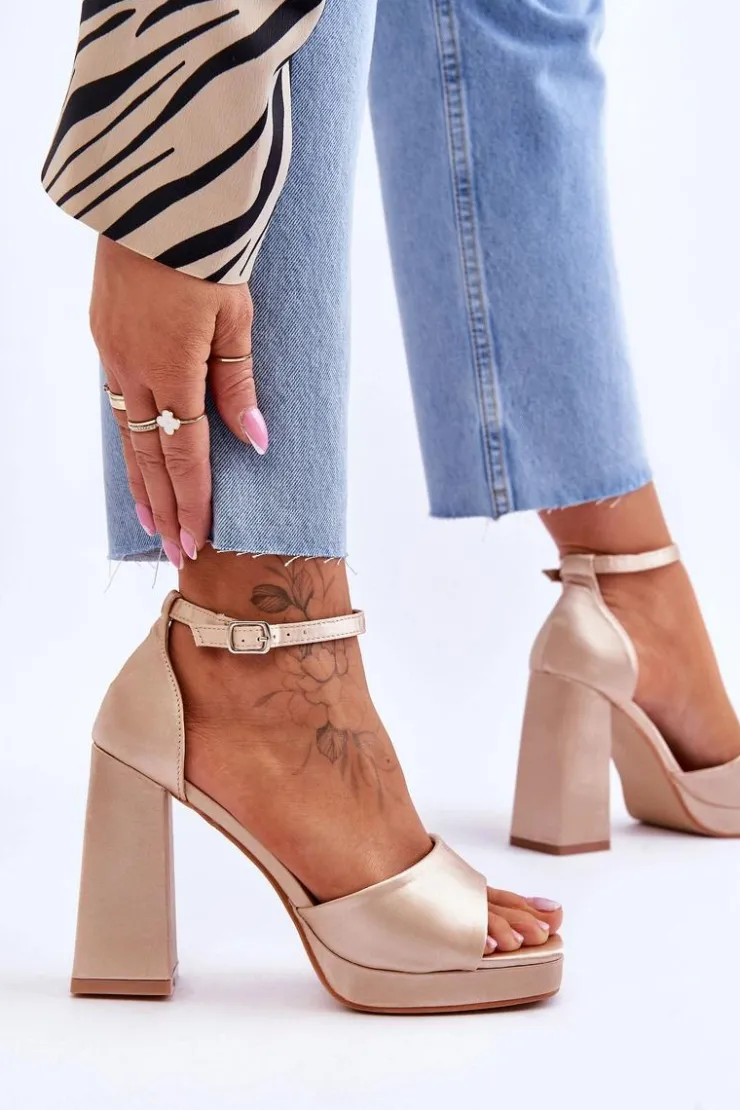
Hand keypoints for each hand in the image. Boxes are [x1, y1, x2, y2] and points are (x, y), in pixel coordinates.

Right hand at [90, 236, 268, 566]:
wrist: (155, 194)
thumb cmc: (206, 251)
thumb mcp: (235, 317)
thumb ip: (239, 384)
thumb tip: (254, 443)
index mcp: (172, 368)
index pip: (184, 454)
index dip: (193, 500)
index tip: (198, 540)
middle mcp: (134, 368)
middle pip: (149, 456)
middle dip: (165, 506)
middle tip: (176, 548)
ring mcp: (113, 352)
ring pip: (126, 434)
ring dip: (140, 481)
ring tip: (151, 519)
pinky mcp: (104, 335)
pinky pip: (115, 402)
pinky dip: (125, 439)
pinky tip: (134, 458)